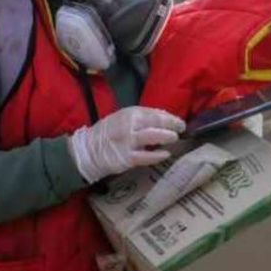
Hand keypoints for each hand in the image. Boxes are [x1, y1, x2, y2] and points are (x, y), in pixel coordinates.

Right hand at [67, 106, 184, 183]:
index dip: (169, 117)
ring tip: (175, 137)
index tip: (178, 121)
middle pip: (156, 122)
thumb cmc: (108, 133)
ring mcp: (128, 141)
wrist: (89, 150)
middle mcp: (129, 124)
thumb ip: (142, 118)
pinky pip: (145, 156)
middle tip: (182, 128)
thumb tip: (165, 117)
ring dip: (166, 136)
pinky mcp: (126, 158)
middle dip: (172, 124)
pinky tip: (166, 154)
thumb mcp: (123, 119)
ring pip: (152, 136)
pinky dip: (157, 155)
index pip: (154, 113)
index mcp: (129, 113)